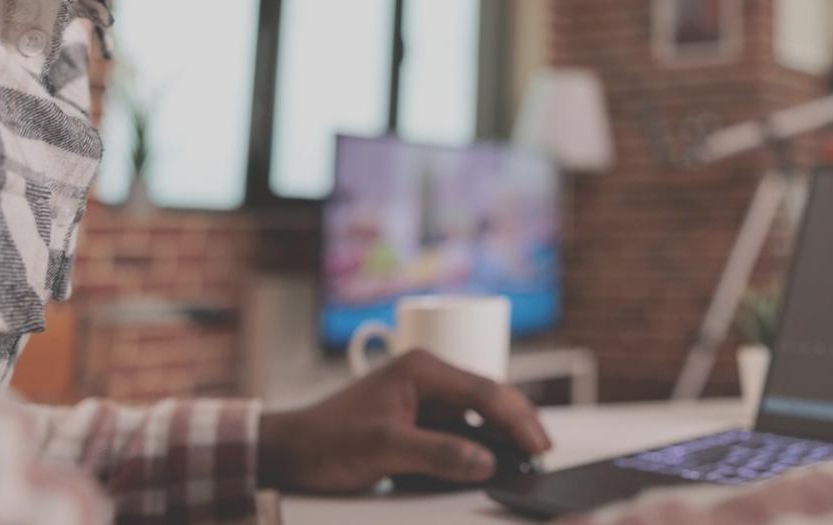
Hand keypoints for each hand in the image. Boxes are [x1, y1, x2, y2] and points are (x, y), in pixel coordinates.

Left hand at [258, 350, 551, 492]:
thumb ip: (438, 454)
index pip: (483, 391)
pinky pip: (461, 426)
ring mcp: (424, 396)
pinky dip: (482, 442)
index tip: (537, 447)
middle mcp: (428, 375)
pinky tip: (495, 459)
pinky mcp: (419, 418)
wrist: (288, 451)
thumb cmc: (327, 441)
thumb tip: (485, 462)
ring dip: (503, 432)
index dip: (516, 420)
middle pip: (489, 396)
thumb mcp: (384, 450)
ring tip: (529, 456)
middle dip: (519, 422)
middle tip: (544, 452)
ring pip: (479, 411)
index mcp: (422, 369)